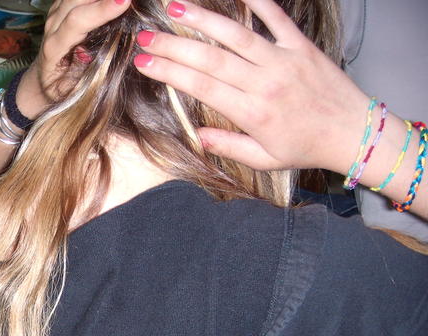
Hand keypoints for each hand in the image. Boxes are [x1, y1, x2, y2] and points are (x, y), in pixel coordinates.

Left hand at [16, 0, 131, 118]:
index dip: (101, 10)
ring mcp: (56, 14)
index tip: (124, 2)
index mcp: (53, 47)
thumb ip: (90, 70)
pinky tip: (114, 0)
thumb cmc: (60, 88)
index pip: (76, 22)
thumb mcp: (73, 88)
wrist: (42, 80)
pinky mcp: (62, 6)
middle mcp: (52, 26)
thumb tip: (111, 52)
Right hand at [133, 0, 370, 174]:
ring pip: (237, 34)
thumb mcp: (264, 159)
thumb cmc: (305, 147)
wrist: (354, 133)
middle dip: (174, 45)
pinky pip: (276, 18)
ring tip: (175, 6)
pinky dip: (256, 1)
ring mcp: (284, 60)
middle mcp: (266, 83)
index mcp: (253, 113)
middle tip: (145, 36)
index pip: (202, 86)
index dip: (170, 72)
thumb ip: (228, 146)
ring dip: (203, 19)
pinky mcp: (301, 45)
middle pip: (211, 59)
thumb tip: (197, 136)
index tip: (143, 62)